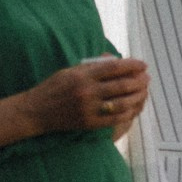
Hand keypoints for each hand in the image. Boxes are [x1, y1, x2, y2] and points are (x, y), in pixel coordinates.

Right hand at [21, 58, 147, 134]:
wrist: (35, 111)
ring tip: (144, 92)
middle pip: (122, 85)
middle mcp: (86, 91)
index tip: (143, 65)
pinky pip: (115, 119)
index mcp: (82, 75)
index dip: (132, 65)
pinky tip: (135, 107)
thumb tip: (116, 59)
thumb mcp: (70, 71)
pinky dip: (128, 113)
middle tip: (147, 78)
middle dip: (139, 81)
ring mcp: (88, 109)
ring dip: (138, 97)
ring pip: (122, 103)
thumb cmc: (54, 88)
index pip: (114, 68)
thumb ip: (92, 65)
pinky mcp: (89, 123)